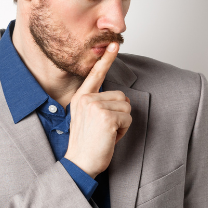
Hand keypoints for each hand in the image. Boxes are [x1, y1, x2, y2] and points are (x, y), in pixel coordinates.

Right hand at [63, 42, 131, 176]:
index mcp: (81, 98)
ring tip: (106, 133)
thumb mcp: (87, 118)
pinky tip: (109, 138)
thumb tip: (123, 98)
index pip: (96, 75)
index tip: (114, 44)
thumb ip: (99, 104)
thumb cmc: (87, 143)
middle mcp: (86, 99)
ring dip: (122, 124)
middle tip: (104, 129)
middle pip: (122, 97)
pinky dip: (123, 131)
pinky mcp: (106, 117)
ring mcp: (96, 107)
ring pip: (127, 108)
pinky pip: (128, 120)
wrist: (80, 163)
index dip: (106, 60)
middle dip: (120, 115)